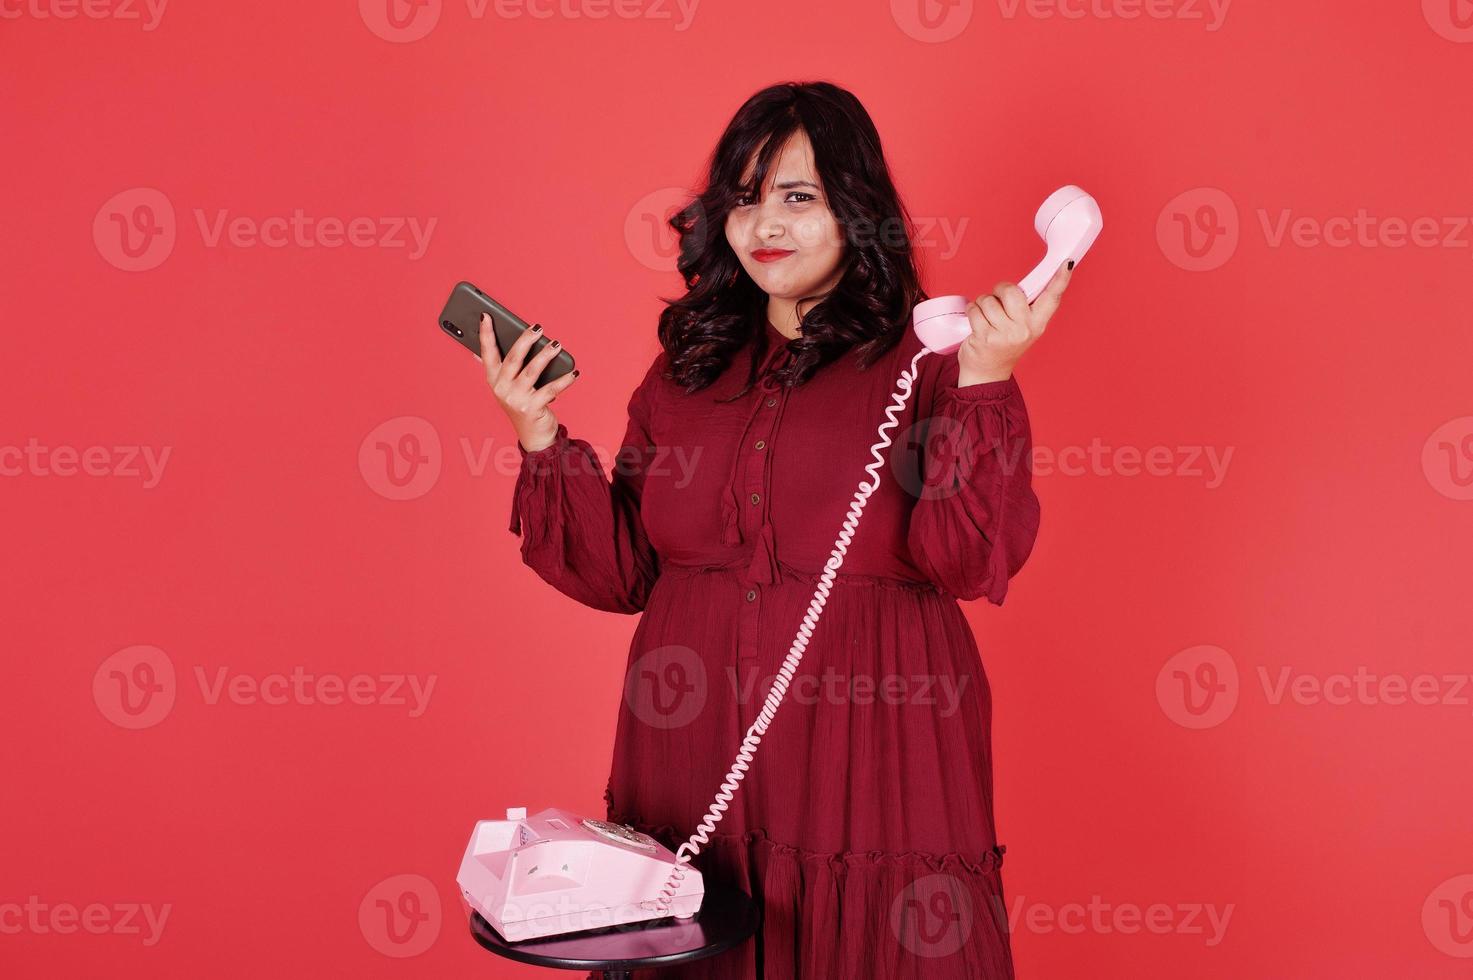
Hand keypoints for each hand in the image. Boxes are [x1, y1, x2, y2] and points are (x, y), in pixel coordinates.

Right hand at [479, 312, 579, 451]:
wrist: (532, 435)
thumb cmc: (522, 404)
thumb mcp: (506, 387)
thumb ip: (497, 368)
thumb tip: (478, 351)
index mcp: (493, 380)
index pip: (487, 353)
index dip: (485, 334)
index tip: (485, 315)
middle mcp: (502, 389)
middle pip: (513, 358)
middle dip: (525, 340)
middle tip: (538, 327)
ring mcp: (516, 399)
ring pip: (533, 371)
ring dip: (546, 355)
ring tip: (557, 344)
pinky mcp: (532, 408)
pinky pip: (551, 390)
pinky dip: (564, 380)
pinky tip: (574, 372)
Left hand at [957, 261, 1072, 384]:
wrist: (987, 373)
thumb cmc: (1002, 344)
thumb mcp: (1021, 326)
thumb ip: (1025, 307)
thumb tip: (1025, 285)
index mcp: (1038, 323)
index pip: (1052, 297)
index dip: (1060, 279)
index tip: (1067, 263)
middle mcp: (1025, 329)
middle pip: (1011, 290)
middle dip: (999, 291)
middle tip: (998, 304)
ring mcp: (1005, 334)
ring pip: (988, 300)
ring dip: (982, 304)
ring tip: (986, 319)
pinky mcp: (986, 338)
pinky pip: (974, 310)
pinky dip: (972, 312)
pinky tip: (977, 324)